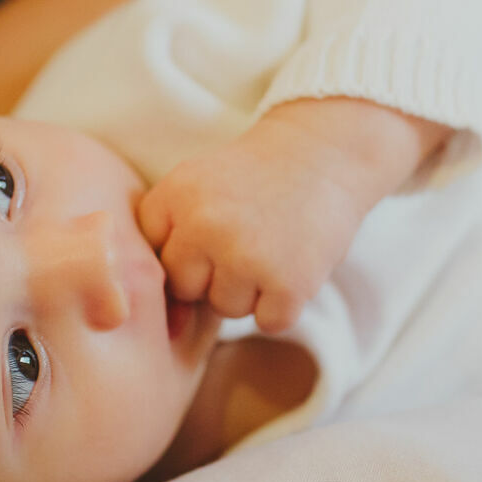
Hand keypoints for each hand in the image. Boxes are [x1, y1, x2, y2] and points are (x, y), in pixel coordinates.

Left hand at [137, 99, 445, 332]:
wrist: (325, 152)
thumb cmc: (255, 178)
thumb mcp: (196, 186)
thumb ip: (169, 242)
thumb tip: (171, 330)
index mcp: (173, 196)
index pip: (157, 259)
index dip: (189, 249)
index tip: (216, 221)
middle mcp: (203, 227)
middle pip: (186, 290)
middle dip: (213, 274)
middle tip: (247, 236)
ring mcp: (245, 256)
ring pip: (227, 308)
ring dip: (251, 289)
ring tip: (272, 244)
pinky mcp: (288, 284)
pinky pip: (268, 322)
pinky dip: (284, 303)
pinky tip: (293, 263)